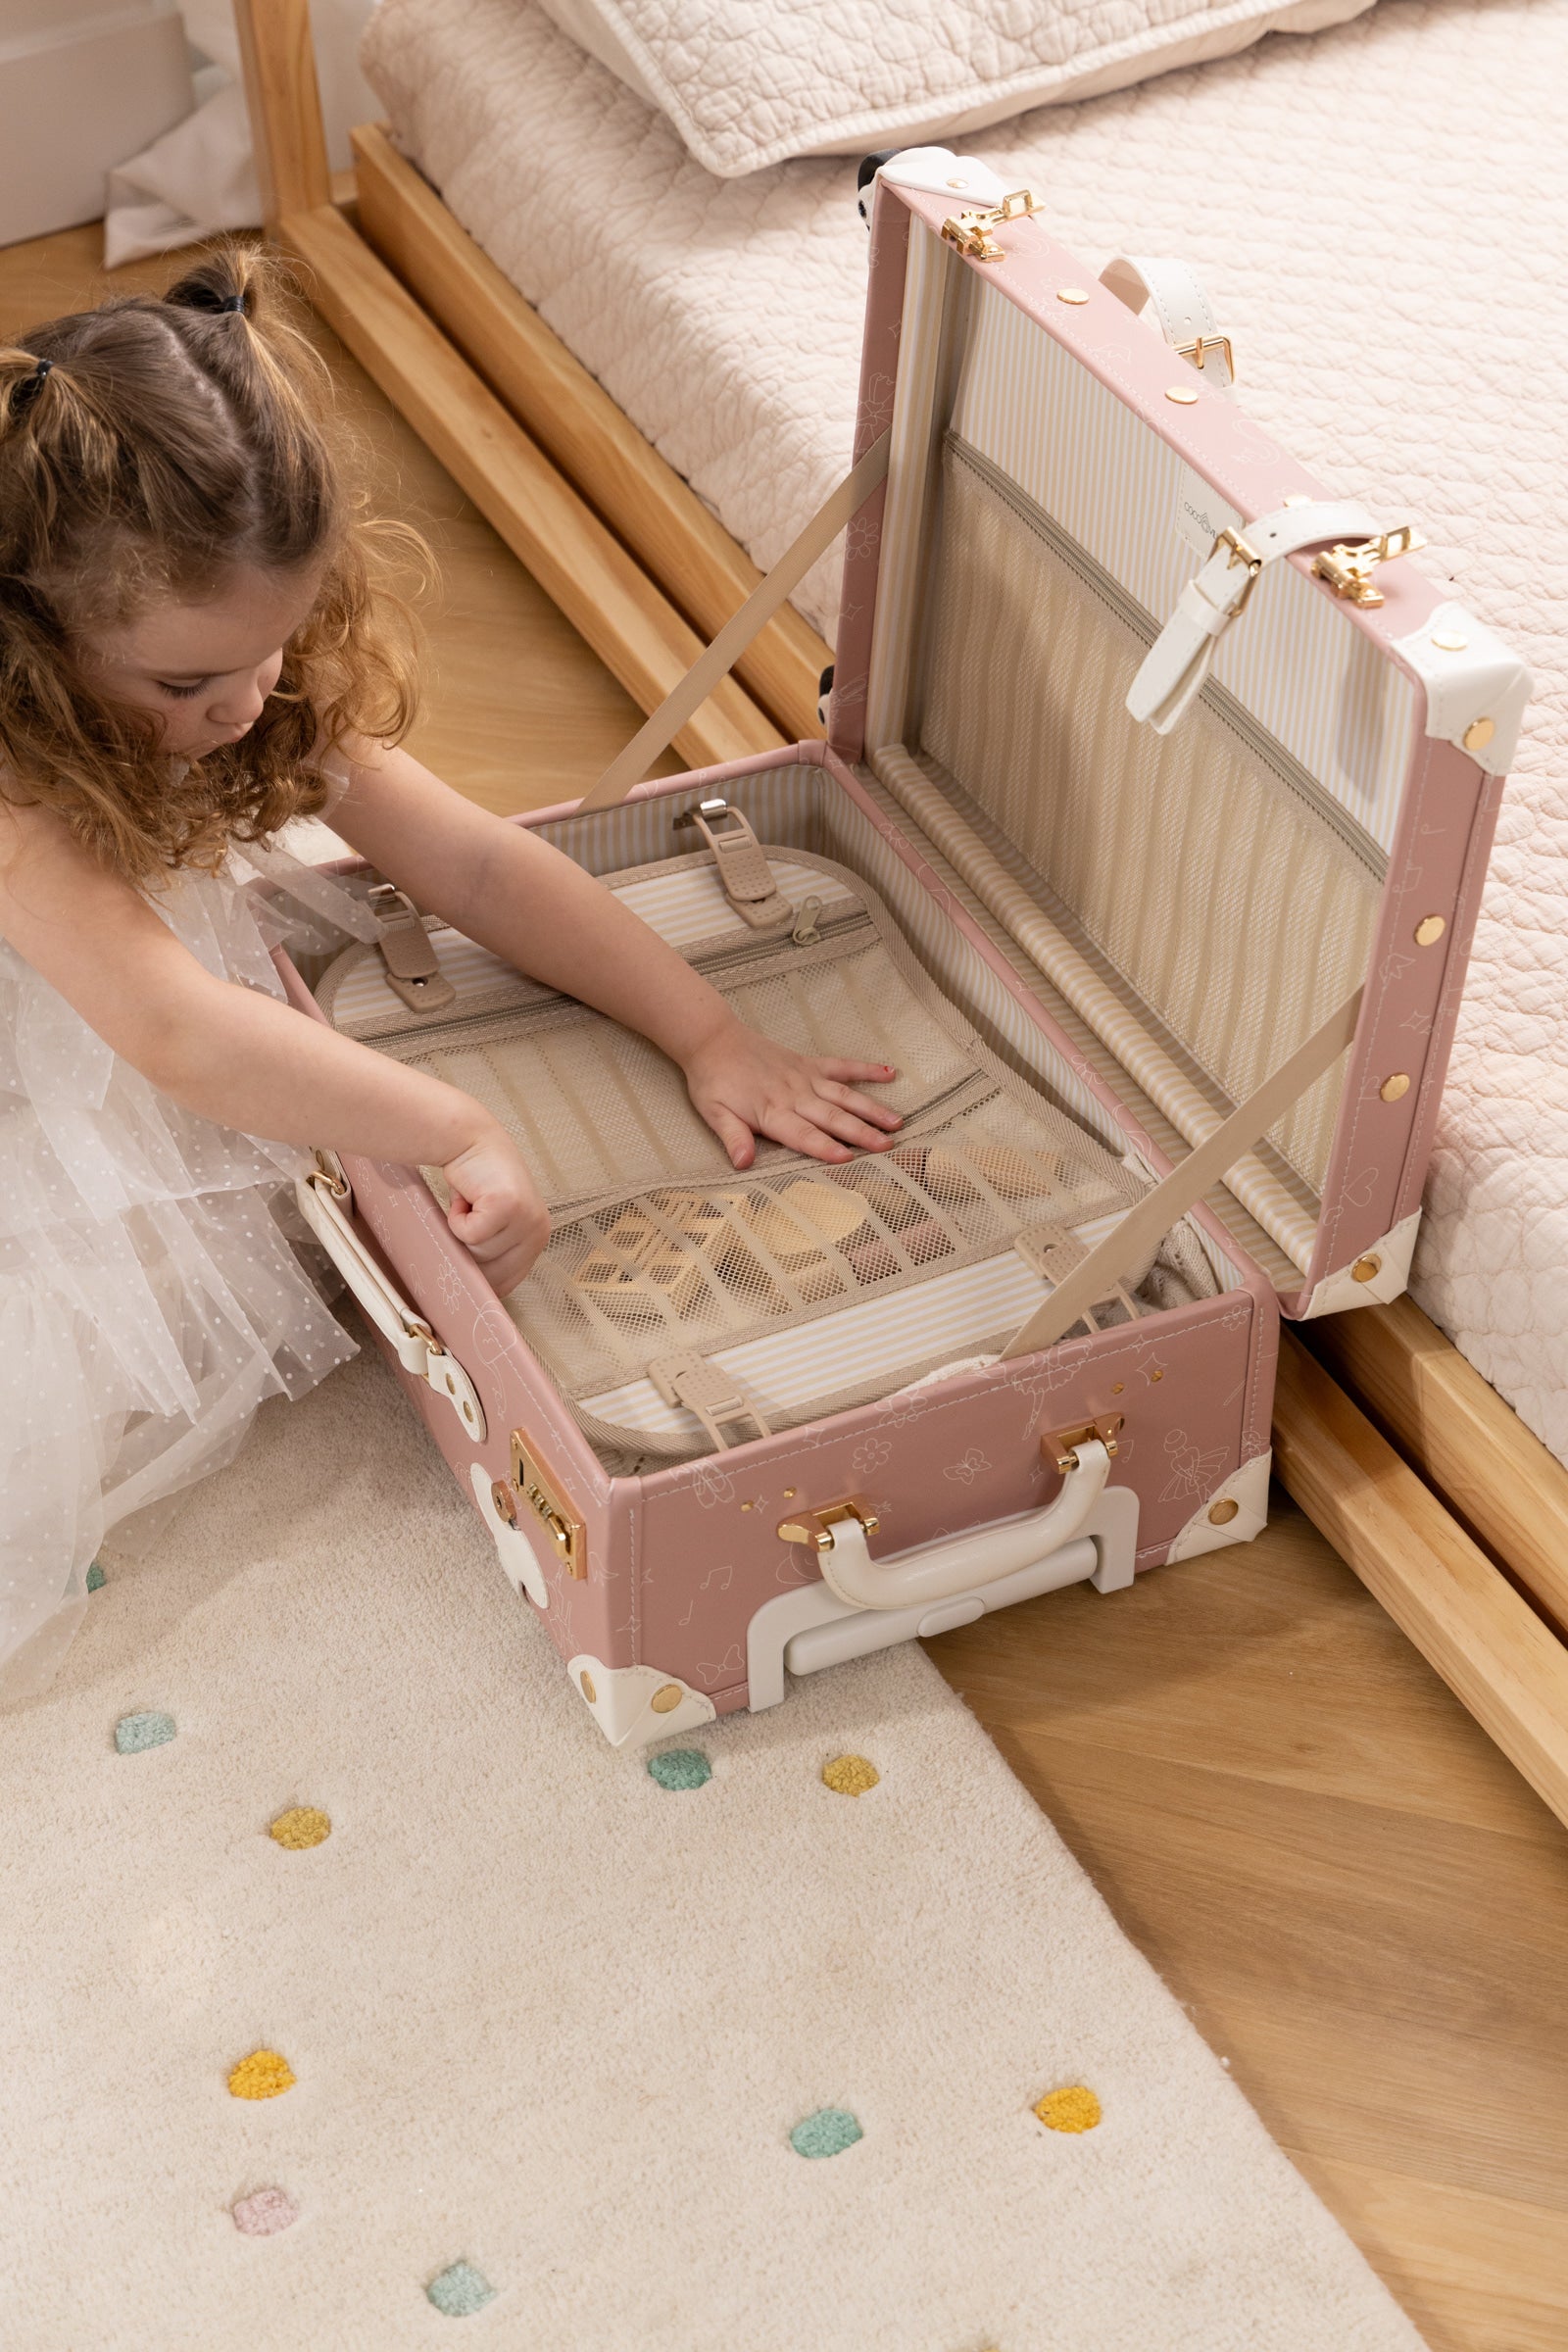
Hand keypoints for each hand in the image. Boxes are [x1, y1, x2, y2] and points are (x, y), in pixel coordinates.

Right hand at [442, 1125, 550, 1291]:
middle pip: (491, 1274)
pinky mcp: (508, 1206)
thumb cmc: (477, 1184)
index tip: (464, 1260)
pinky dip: (456, 1217)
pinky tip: (467, 1197)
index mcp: (537, 1240)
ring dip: (461, 1230)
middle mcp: (539, 1231)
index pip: (506, 1283)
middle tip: (467, 1222)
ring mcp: (527, 1219)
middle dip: (468, 1252)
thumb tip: (472, 1293)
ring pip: (478, 1253)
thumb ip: (492, 1253)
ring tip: (471, 1204)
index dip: (480, 1277)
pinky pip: (469, 1233)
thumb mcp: (493, 1226)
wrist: (469, 1141)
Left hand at [684, 1018, 901, 1167]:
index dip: (824, 1147)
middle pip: (832, 1117)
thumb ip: (732, 1137)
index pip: (803, 1135)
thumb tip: (742, 1163)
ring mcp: (805, 1077)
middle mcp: (794, 1095)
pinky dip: (866, 1069)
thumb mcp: (713, 1113)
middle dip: (861, 1133)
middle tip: (888, 1146)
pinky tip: (890, 1073)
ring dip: (872, 1109)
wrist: (713, 1039)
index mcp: (771, 1111)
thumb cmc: (713, 1081)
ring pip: (845, 1095)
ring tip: (897, 1122)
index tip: (848, 1158)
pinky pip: (842, 1066)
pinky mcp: (809, 1064)